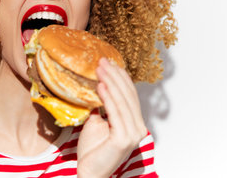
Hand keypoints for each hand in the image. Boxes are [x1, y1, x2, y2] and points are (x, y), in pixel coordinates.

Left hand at [76, 58, 147, 177]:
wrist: (89, 172)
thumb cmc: (93, 150)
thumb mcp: (97, 122)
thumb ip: (102, 107)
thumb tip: (98, 87)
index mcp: (134, 123)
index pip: (129, 95)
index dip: (120, 77)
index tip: (109, 62)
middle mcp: (138, 128)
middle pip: (127, 95)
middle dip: (115, 76)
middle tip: (102, 60)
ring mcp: (133, 134)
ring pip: (122, 101)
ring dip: (110, 82)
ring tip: (99, 68)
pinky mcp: (124, 139)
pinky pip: (115, 113)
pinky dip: (108, 98)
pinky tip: (100, 86)